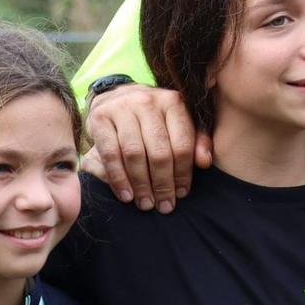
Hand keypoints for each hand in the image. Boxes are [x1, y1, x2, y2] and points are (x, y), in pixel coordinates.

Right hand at [84, 83, 211, 212]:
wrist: (116, 98)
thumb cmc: (154, 119)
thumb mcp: (178, 123)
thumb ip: (197, 141)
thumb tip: (205, 162)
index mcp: (172, 101)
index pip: (182, 144)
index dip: (183, 173)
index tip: (181, 194)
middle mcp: (147, 101)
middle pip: (159, 152)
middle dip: (163, 184)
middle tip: (164, 206)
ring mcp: (121, 107)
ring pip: (134, 154)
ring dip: (141, 184)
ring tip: (146, 204)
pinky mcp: (99, 117)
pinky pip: (111, 153)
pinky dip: (118, 178)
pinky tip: (126, 195)